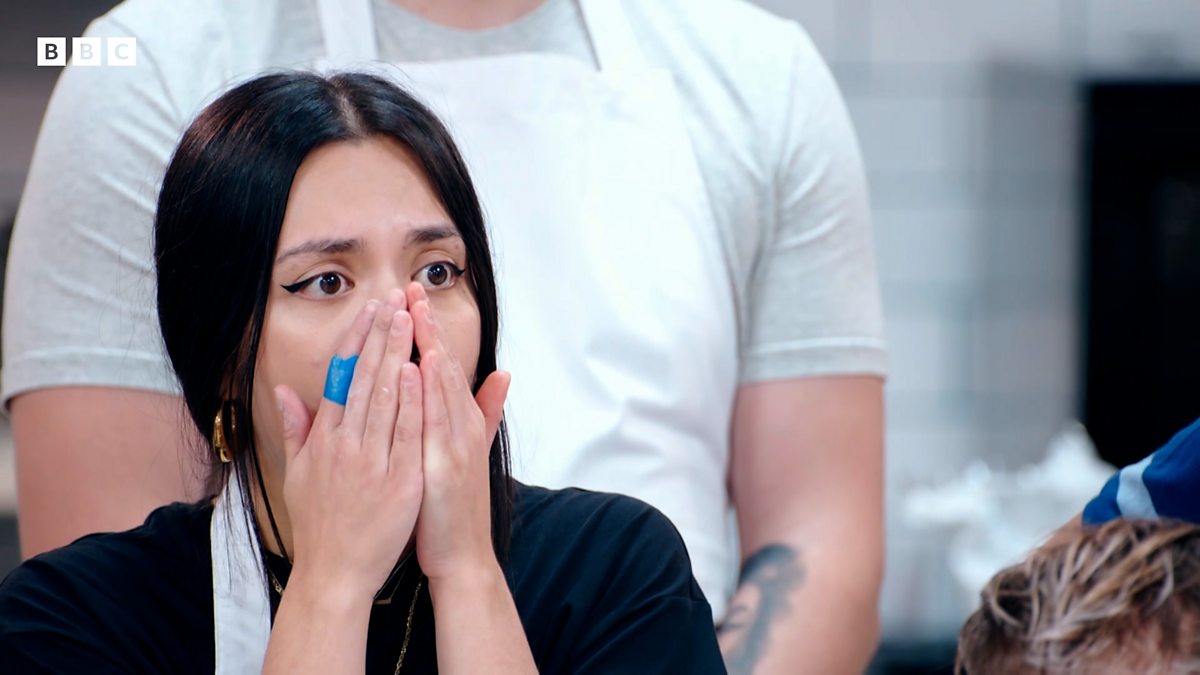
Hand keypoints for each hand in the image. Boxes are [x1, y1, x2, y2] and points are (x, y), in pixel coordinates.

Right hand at [273, 289, 424, 600]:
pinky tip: (417, 372)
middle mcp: (346, 444)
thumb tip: (284, 392)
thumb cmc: (318, 525)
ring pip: (385, 398)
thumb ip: (295, 430)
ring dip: (397, 355)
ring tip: (409, 320)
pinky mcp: (397, 481)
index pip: (342, 377)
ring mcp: (371, 461)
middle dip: (381, 335)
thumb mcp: (296, 474)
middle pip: (364, 378)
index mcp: (325, 439)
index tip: (371, 310)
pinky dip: (410, 402)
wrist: (334, 573)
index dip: (357, 340)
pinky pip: (405, 433)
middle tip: (395, 298)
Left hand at [406, 282, 510, 582]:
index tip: (412, 297)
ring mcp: (456, 444)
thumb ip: (484, 412)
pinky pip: (436, 421)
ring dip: (429, 346)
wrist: (462, 556)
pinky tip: (421, 365)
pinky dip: (430, 391)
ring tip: (416, 311)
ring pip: (442, 386)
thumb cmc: (455, 507)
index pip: (443, 366)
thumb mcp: (470, 451)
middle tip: (412, 288)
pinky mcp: (446, 465)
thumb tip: (502, 375)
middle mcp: (462, 426)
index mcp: (461, 422)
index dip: (429, 330)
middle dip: (427, 326)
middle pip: (444, 367)